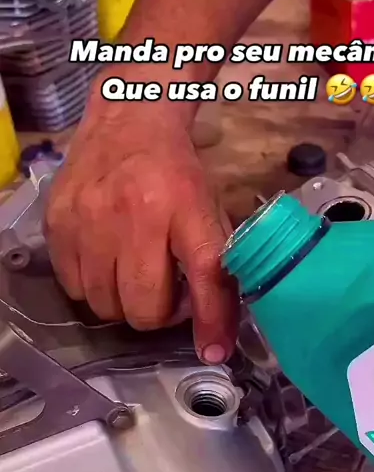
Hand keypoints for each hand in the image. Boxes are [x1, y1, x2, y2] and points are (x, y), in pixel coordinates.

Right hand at [46, 92, 237, 362]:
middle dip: (157, 314)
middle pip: (143, 308)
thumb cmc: (176, 175)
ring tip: (133, 275)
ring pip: (104, 306)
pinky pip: (73, 287)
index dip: (211, 321)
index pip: (206, 275)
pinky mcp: (58, 222)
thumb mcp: (208, 213)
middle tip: (164, 292)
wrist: (130, 121)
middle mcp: (135, 215)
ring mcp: (90, 219)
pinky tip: (105, 262)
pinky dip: (91, 287)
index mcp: (186, 208)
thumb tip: (216, 340)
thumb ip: (217, 270)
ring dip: (122, 303)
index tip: (212, 350)